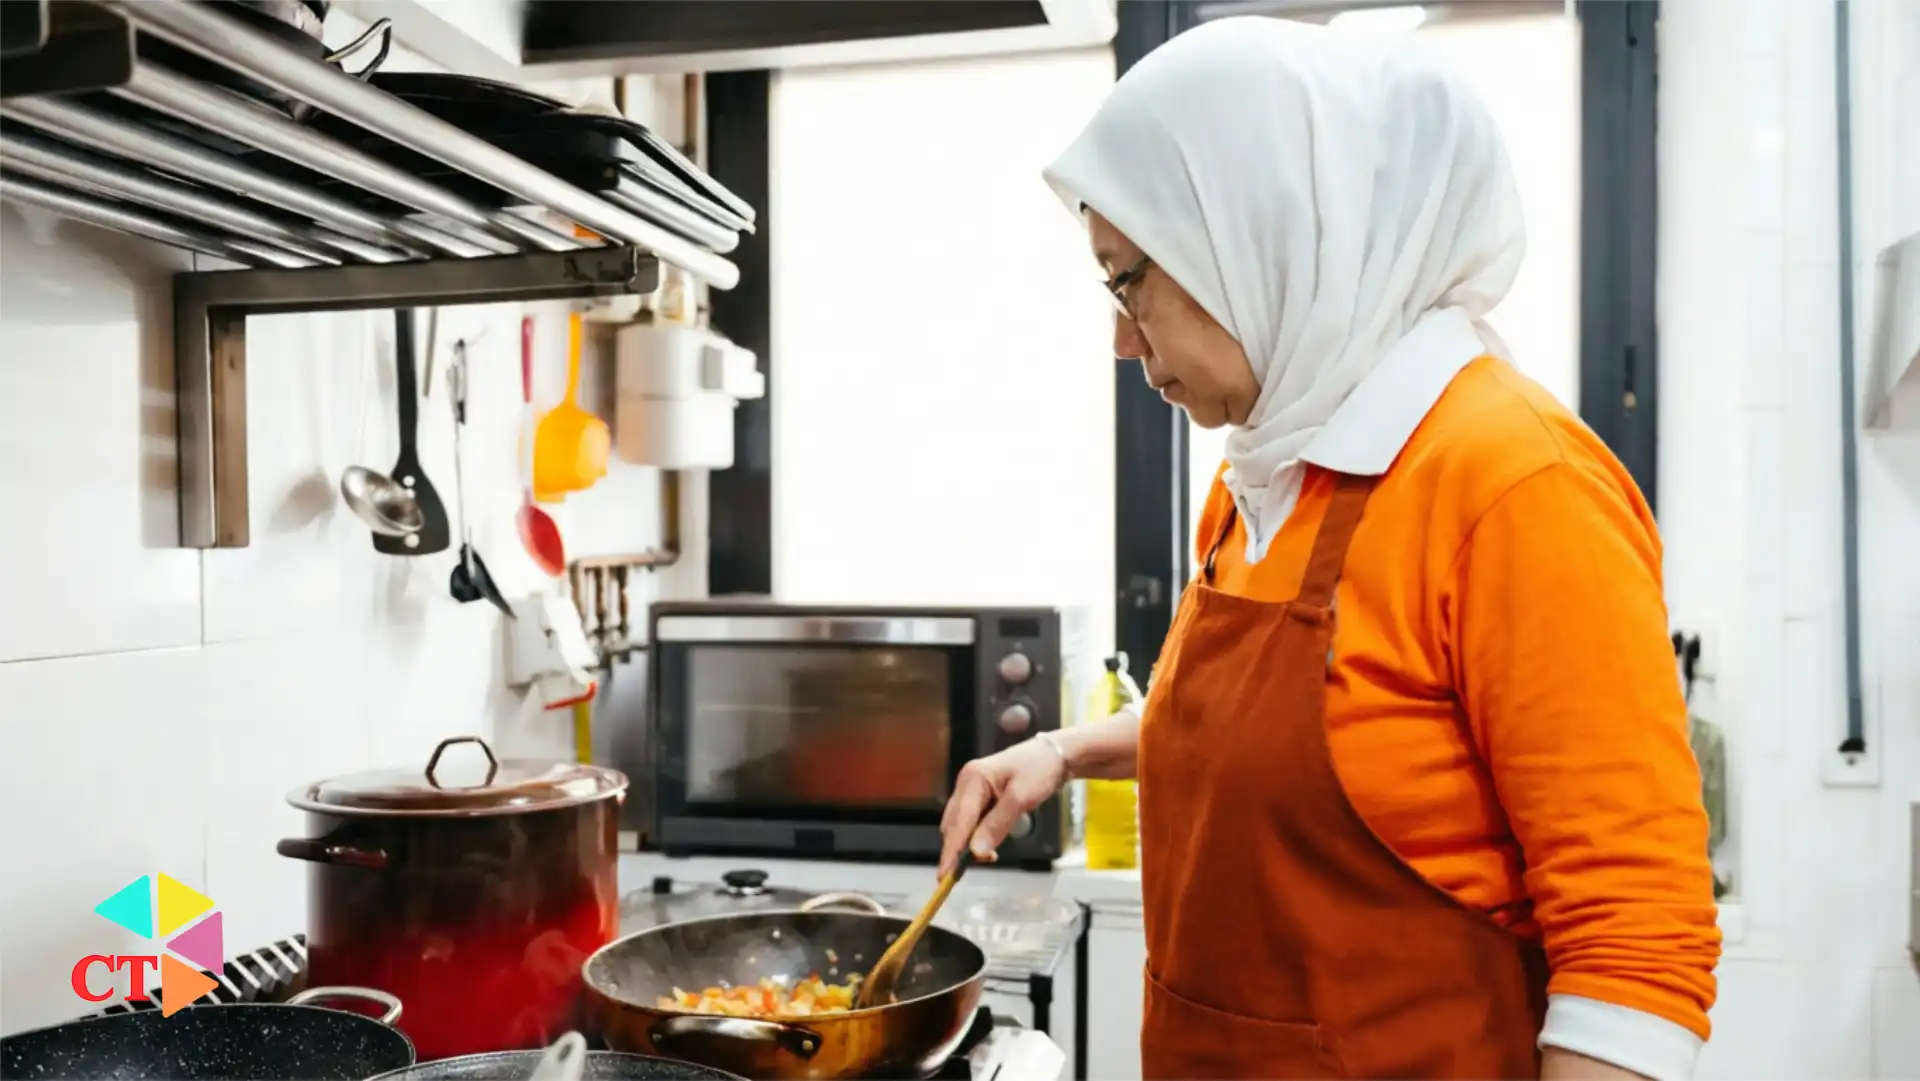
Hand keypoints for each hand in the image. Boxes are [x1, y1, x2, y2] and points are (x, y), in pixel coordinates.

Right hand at [938, 738, 1069, 874]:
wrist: (1056, 754)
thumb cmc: (1040, 770)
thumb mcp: (1021, 799)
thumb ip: (996, 826)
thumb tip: (976, 853)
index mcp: (973, 779)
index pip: (958, 822)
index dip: (951, 851)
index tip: (945, 876)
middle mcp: (966, 783)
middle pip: (953, 824)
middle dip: (957, 850)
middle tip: (967, 872)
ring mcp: (972, 788)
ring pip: (960, 824)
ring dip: (967, 844)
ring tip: (989, 857)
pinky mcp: (980, 795)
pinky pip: (971, 820)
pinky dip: (976, 835)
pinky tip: (989, 845)